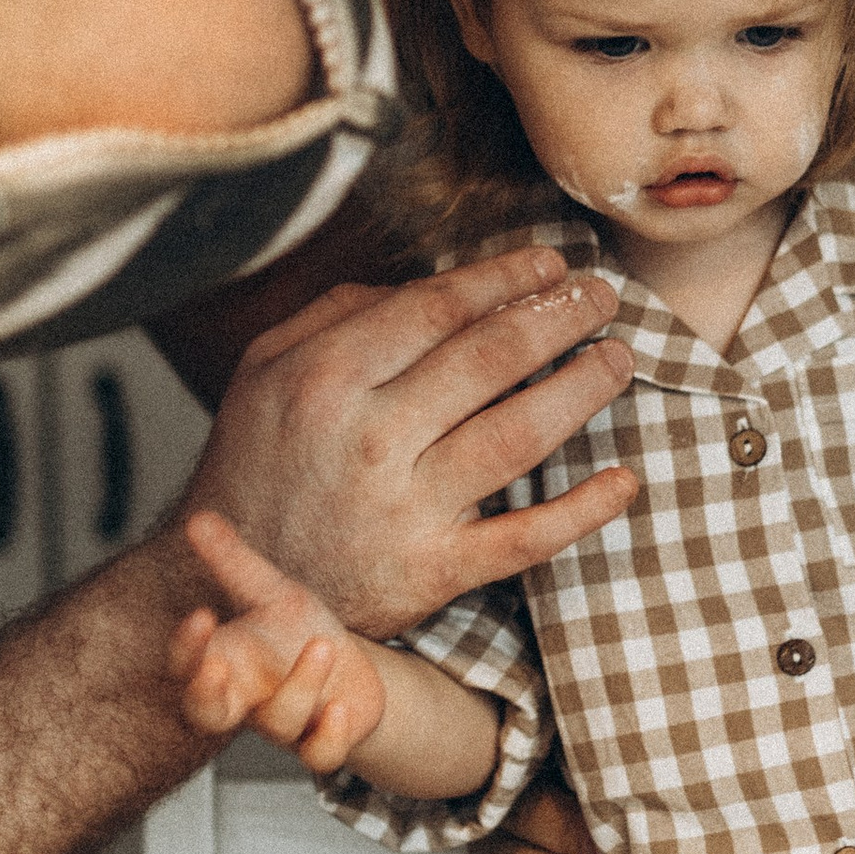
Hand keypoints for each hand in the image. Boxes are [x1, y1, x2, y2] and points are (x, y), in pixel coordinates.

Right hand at [168, 510, 386, 774]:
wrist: (352, 672)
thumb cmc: (299, 634)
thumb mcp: (272, 593)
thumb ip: (233, 562)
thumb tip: (198, 518)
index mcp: (225, 665)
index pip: (187, 665)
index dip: (187, 647)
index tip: (200, 615)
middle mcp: (246, 701)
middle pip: (206, 714)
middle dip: (205, 695)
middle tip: (214, 667)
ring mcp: (283, 726)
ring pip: (278, 722)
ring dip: (299, 686)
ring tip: (324, 646)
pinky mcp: (322, 742)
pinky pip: (319, 755)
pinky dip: (330, 737)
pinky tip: (342, 708)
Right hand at [179, 250, 639, 634]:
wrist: (228, 590)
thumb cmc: (256, 467)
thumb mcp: (264, 371)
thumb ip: (338, 315)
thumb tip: (425, 285)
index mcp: (327, 377)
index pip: (439, 308)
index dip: (507, 279)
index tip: (551, 263)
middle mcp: (369, 437)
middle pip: (490, 359)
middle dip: (560, 316)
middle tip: (602, 297)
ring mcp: (405, 508)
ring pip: (519, 435)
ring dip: (582, 389)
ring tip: (619, 358)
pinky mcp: (433, 572)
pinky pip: (526, 537)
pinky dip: (584, 509)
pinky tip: (625, 479)